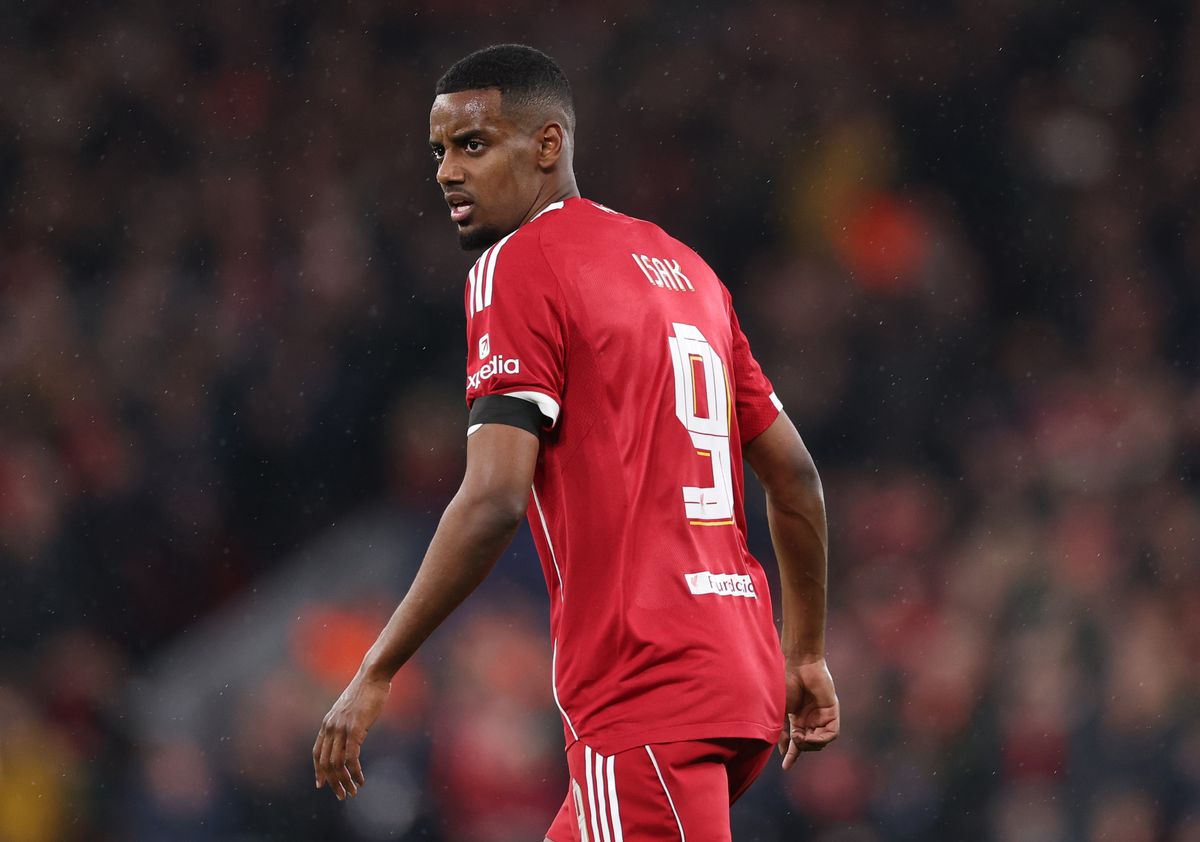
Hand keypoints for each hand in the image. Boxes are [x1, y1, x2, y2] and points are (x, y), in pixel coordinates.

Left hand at [313, 672, 389, 799]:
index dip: (318, 771)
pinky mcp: (355, 729)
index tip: (321, 785)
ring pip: (337, 764)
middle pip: (325, 763)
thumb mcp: (351, 710)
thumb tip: (352, 736)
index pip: (317, 753)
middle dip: (333, 782)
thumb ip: (347, 724)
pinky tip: (361, 780)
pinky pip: (351, 758)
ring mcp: (341, 728)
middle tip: (341, 795)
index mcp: (328, 723)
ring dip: (344, 781)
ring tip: (352, 792)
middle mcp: (330, 727)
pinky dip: (355, 773)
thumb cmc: (366, 690)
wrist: (373, 676)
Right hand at [778, 657, 839, 769]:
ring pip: (821, 742)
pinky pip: (831, 734)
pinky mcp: (832, 712)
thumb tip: (783, 750)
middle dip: (800, 748)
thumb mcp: (780, 712)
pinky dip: (821, 739)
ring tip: (799, 737)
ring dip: (810, 745)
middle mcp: (810, 719)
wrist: (796, 665)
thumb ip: (782, 731)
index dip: (792, 755)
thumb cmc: (784, 684)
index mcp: (797, 719)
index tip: (786, 767)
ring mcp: (822, 716)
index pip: (797, 743)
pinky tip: (810, 736)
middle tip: (793, 740)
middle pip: (810, 744)